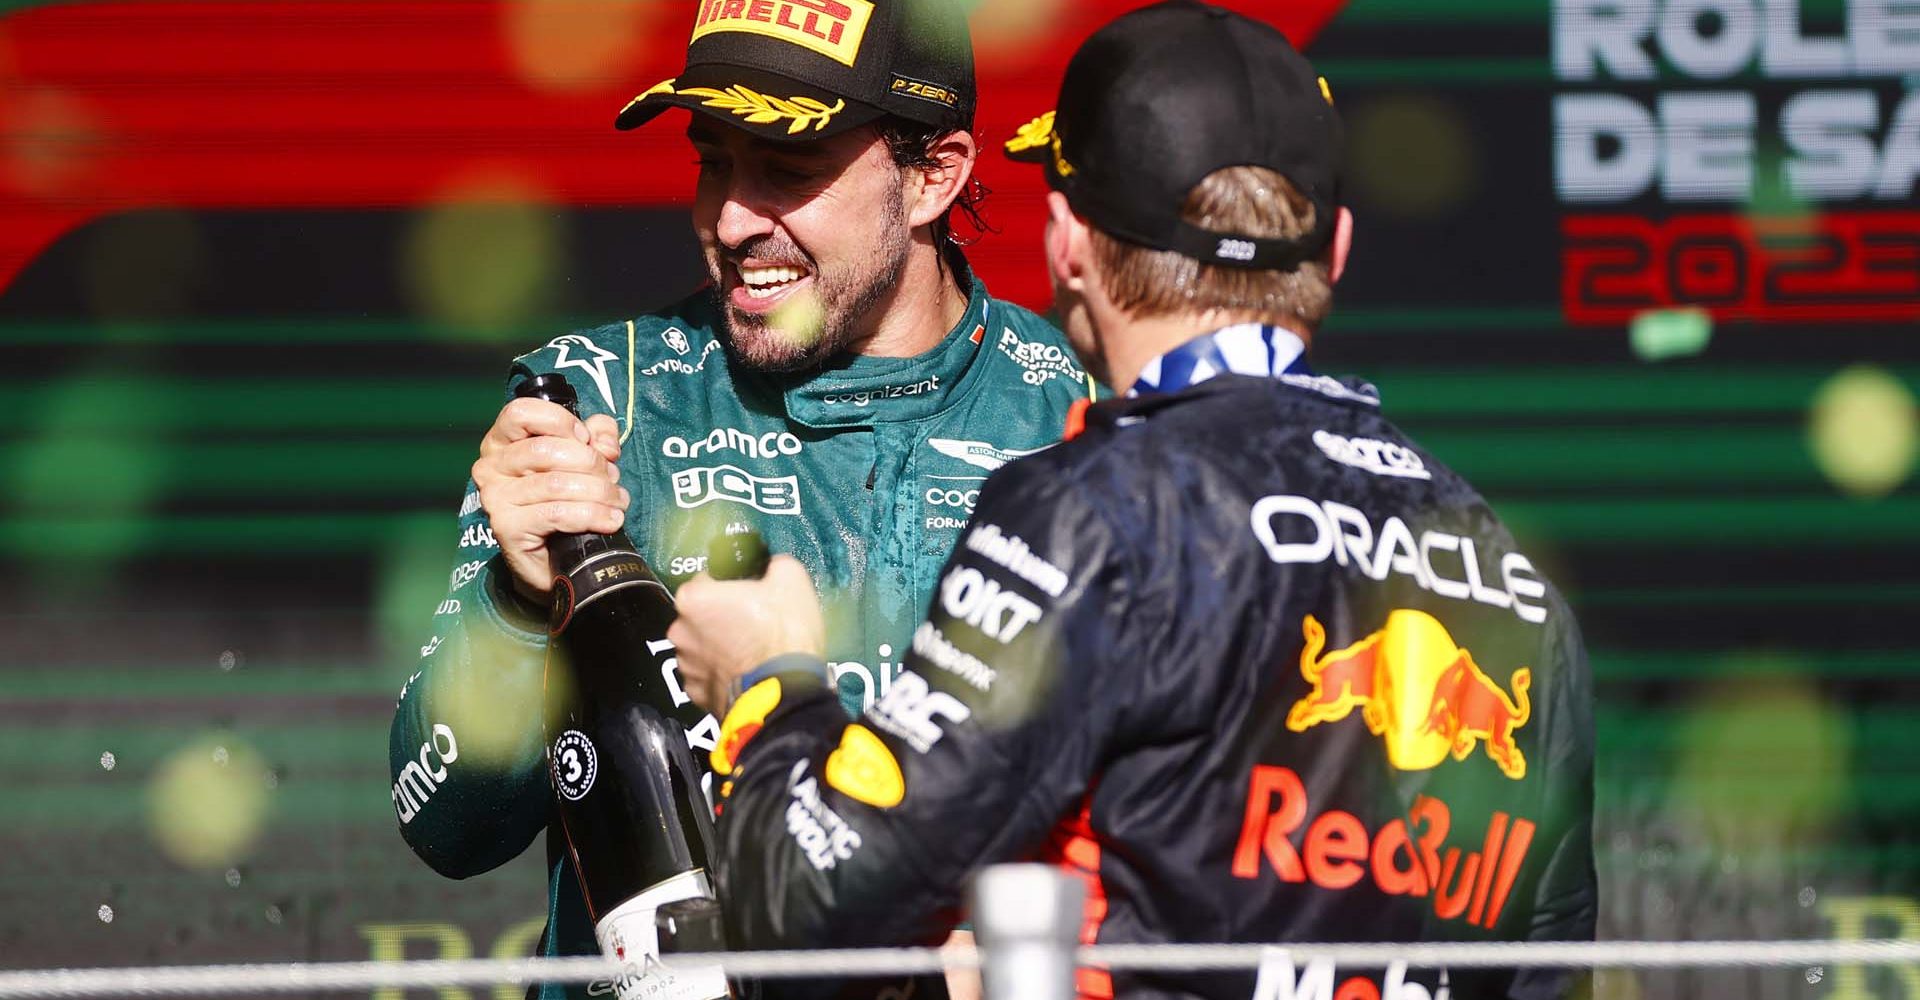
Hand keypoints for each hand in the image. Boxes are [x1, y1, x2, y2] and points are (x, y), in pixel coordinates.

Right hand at [471, 398, 625, 597]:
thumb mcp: (583, 461)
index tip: (586, 440)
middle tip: (612, 479)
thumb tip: (604, 437)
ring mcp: (495, 497)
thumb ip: (597, 438)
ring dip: (598, 492)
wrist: (552, 560)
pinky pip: (556, 513)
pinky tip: (609, 520)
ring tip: (617, 502)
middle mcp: (491, 466)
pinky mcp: (507, 527)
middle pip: (546, 450)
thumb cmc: (563, 502)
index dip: (561, 422)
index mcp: (503, 441)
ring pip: (556, 483)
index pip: (521, 412)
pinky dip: (591, 515)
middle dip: (591, 463)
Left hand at [667, 555, 824, 715]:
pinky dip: (723, 674)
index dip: (731, 585)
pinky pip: (708, 676)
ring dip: (721, 647)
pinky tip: (746, 672)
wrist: (786, 692)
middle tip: (754, 622)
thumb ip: (774, 564)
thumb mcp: (791, 578)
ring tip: (753, 652)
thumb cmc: (782, 634)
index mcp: (694, 598)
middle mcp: (681, 631)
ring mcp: (686, 666)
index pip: (707, 579)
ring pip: (703, 647)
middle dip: (723, 617)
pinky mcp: (696, 695)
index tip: (750, 593)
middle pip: (701, 615)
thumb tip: (774, 565)